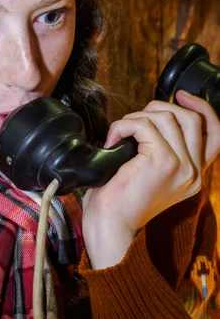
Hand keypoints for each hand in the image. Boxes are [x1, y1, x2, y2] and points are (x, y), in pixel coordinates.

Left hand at [81, 90, 219, 267]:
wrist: (110, 223)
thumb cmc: (122, 197)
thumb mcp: (152, 171)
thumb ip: (165, 148)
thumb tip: (156, 115)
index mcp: (195, 174)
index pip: (215, 134)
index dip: (203, 109)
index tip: (181, 95)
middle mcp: (194, 171)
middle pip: (190, 118)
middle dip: (160, 107)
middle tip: (136, 119)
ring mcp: (182, 166)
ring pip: (165, 117)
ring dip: (136, 117)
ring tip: (120, 134)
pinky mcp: (163, 161)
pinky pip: (143, 125)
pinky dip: (123, 125)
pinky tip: (113, 140)